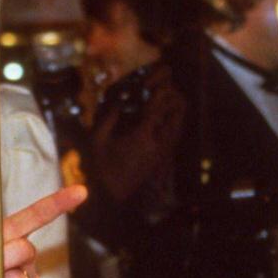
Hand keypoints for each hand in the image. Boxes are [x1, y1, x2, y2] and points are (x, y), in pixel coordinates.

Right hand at [90, 68, 185, 202]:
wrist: (111, 196)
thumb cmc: (101, 167)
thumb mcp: (98, 140)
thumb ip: (108, 117)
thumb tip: (118, 100)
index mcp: (142, 136)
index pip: (158, 106)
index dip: (157, 90)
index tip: (149, 81)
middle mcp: (158, 142)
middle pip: (177, 111)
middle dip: (169, 95)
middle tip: (156, 89)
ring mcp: (163, 151)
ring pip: (179, 122)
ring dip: (173, 108)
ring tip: (160, 100)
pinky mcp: (163, 157)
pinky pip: (175, 134)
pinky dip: (173, 121)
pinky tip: (161, 118)